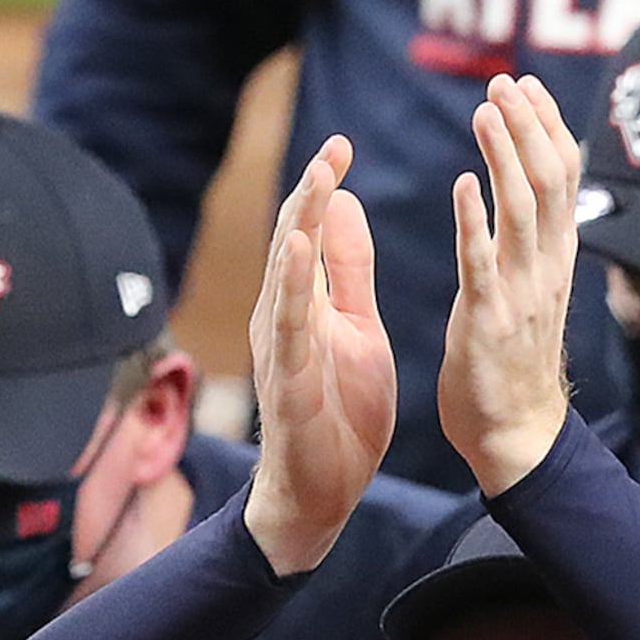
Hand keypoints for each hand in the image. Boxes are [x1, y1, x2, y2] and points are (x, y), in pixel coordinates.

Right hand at [244, 135, 393, 576]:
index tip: (343, 144)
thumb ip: (350, 270)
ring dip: (299, 225)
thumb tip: (343, 203)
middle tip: (333, 147)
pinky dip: (293, 285)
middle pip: (292, 242)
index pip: (310, 232)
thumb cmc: (338, 415)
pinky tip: (299, 250)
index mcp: (305, 304)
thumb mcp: (357, 328)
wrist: (321, 495)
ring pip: (285, 276)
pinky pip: (289, 325)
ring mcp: (282, 349)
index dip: (323, 187)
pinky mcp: (288, 380)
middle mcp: (284, 318)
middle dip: (311, 193)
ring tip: (317, 179)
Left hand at [438, 74, 582, 494]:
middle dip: (527, 126)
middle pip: (549, 181)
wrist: (516, 433)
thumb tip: (531, 190)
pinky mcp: (489, 319)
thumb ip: (533, 240)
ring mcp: (521, 292)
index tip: (526, 85)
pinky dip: (474, 220)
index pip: (563, 176)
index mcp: (556, 257)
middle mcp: (547, 267)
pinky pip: (482, 262)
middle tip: (503, 82)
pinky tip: (463, 183)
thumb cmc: (514, 361)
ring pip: (521, 209)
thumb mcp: (534, 288)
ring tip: (486, 112)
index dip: (546, 126)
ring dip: (504, 155)